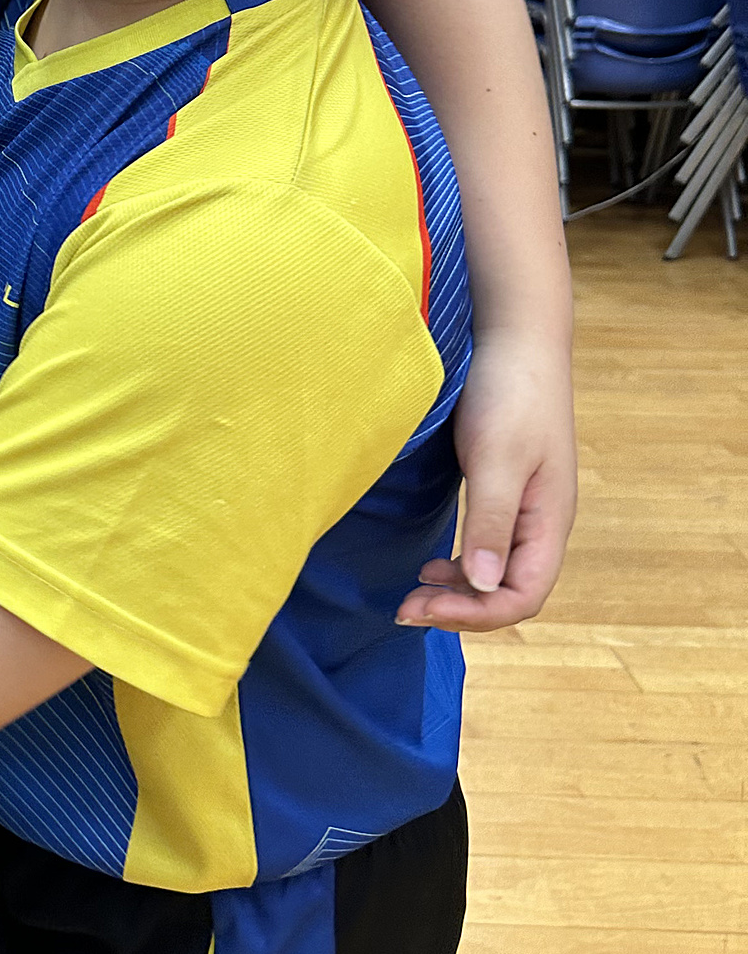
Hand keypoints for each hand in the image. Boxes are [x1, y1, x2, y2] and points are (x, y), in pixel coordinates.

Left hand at [398, 332, 576, 631]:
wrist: (515, 339)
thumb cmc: (511, 394)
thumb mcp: (497, 460)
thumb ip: (492, 522)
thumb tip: (486, 586)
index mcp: (549, 522)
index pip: (523, 597)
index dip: (475, 614)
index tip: (422, 604)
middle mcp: (541, 524)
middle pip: (509, 593)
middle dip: (460, 608)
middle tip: (405, 607)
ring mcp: (524, 508)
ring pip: (497, 575)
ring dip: (459, 591)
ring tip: (415, 591)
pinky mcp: (504, 490)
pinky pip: (488, 548)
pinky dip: (461, 565)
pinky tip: (432, 562)